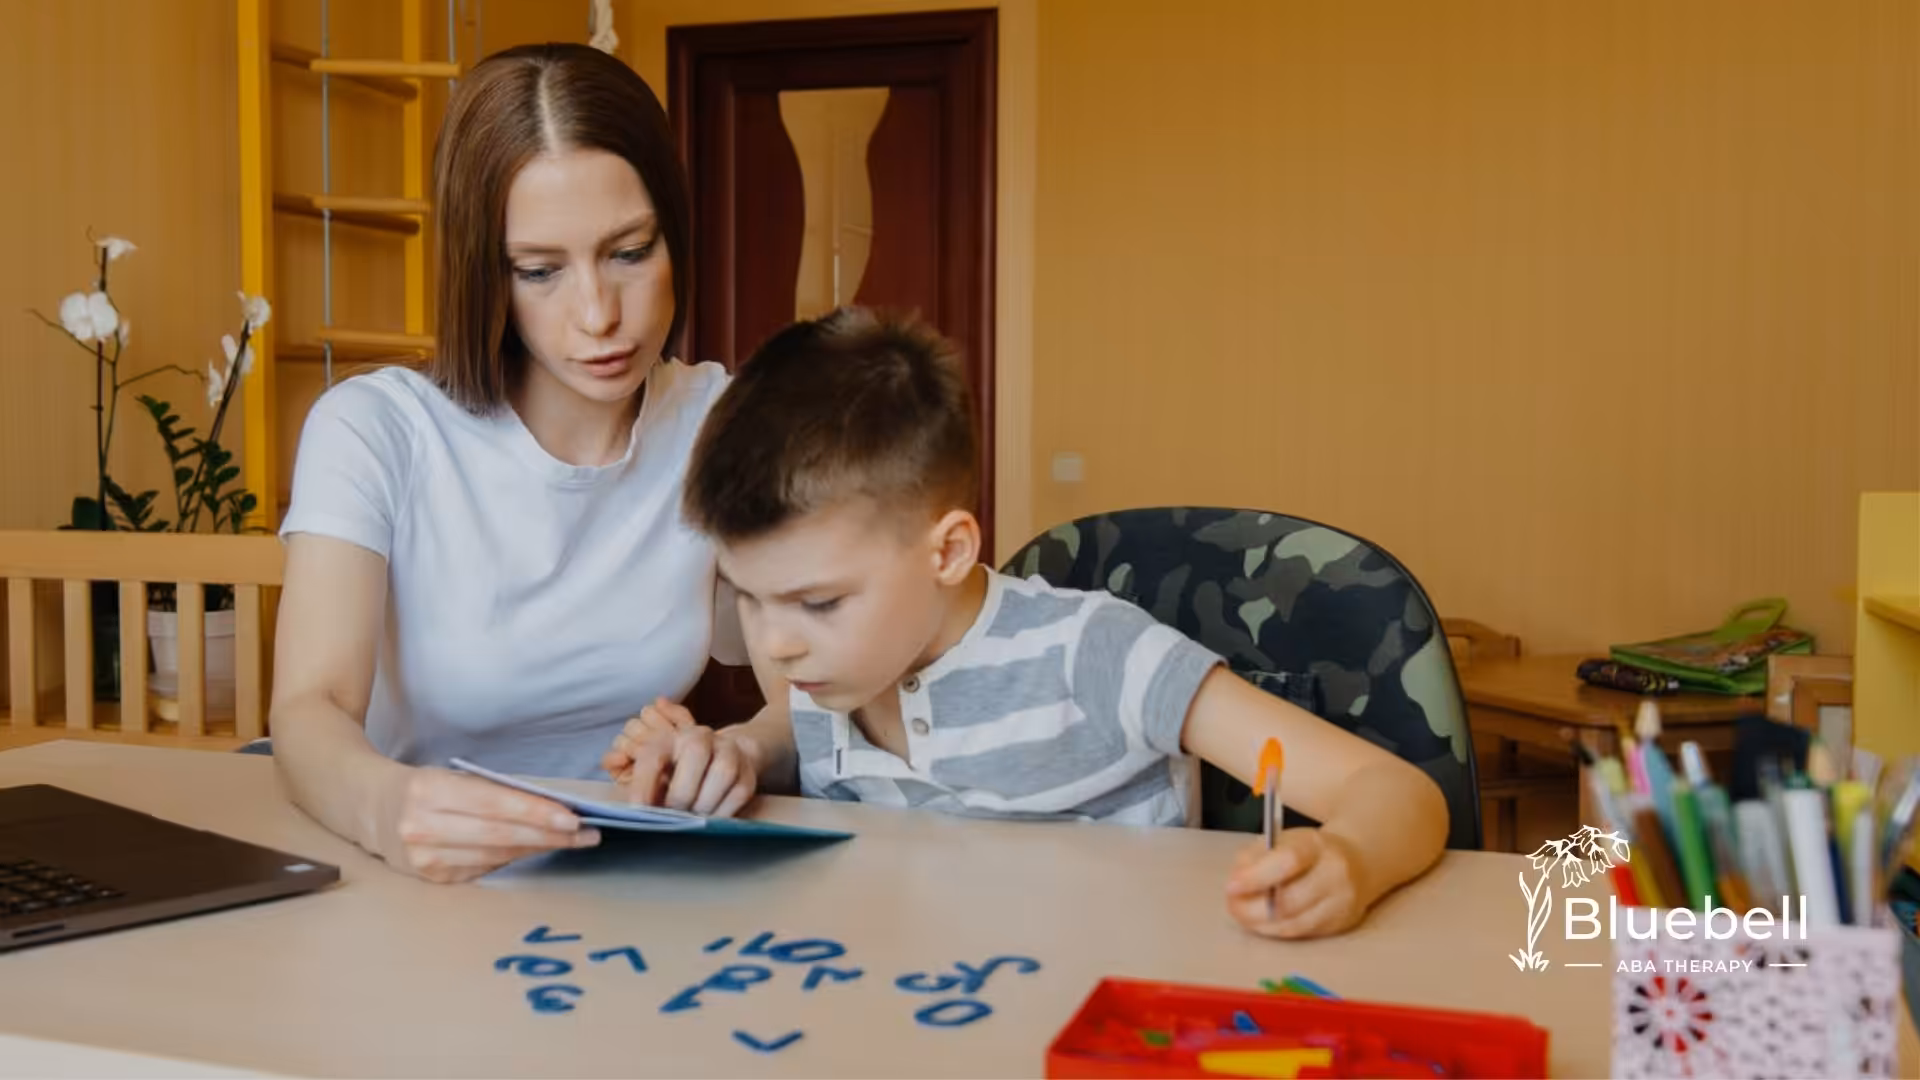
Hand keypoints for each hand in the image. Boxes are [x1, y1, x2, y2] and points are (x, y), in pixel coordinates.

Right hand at [374, 765, 599, 883]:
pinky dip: (514, 858)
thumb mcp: (450, 776)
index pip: (493, 805)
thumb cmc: (423, 786)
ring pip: (495, 856)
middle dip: (547, 836)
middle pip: (498, 836)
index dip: (534, 813)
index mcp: (427, 792)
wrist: (371, 808)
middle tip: (585, 834)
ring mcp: (424, 860)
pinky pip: (484, 868)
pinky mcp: (432, 879)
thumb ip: (492, 791)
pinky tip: (537, 849)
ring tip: (572, 841)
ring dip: (538, 849)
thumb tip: (548, 807)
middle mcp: (422, 828)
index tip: (571, 817)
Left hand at [601, 697, 758, 816]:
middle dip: (680, 795)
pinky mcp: (747, 774)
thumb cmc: (681, 771)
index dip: (644, 783)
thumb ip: (642, 786)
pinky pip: (737, 795)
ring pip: (720, 775)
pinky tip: (709, 817)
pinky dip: (721, 812)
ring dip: (703, 804)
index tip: (638, 810)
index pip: (654, 755)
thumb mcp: (658, 773)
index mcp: (669, 738)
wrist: (728, 756)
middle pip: (695, 757)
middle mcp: (700, 737)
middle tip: (672, 815)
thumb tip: (628, 811)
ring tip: (691, 817)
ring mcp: (728, 753)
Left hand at [1225, 828, 1368, 938]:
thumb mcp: (1281, 840)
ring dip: (1261, 924)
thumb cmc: (1307, 850)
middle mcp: (1335, 874)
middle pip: (1290, 901)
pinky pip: (1301, 934)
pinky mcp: (1341, 924)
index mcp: (1316, 845)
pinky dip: (1277, 930)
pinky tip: (1264, 922)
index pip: (1287, 861)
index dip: (1256, 877)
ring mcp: (1341, 902)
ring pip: (1294, 924)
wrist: (1358, 861)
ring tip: (1244, 915)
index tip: (1231, 887)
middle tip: (1232, 906)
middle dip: (1252, 909)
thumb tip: (1236, 884)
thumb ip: (1254, 858)